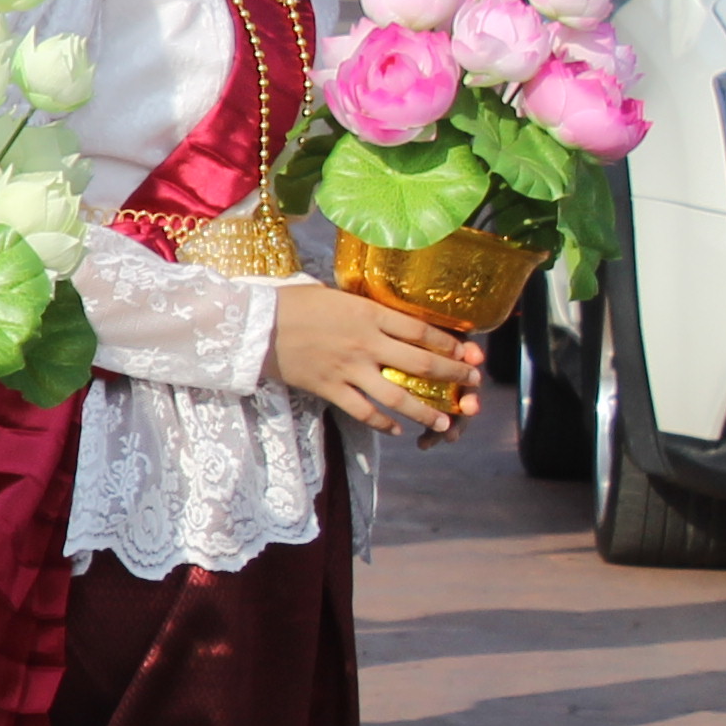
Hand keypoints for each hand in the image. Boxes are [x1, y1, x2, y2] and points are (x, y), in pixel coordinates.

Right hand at [270, 283, 482, 438]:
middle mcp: (366, 344)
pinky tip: (395, 430)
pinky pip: (363, 411)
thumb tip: (389, 318)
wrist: (253, 326)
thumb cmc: (292, 303)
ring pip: (397, 396)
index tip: (468, 351)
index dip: (450, 344)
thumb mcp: (336, 295)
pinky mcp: (329, 389)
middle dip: (452, 376)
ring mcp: (348, 369)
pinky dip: (382, 423)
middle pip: (421, 363)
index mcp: (369, 315)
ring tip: (444, 423)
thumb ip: (365, 310)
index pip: (422, 331)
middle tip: (472, 384)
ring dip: (424, 412)